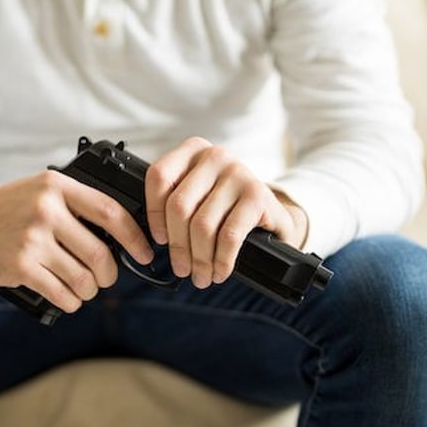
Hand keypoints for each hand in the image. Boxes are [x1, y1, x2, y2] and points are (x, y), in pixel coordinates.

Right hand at [0, 171, 153, 313]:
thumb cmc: (9, 210)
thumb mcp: (43, 193)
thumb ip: (77, 206)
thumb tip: (123, 237)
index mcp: (57, 186)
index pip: (111, 212)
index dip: (135, 238)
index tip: (144, 254)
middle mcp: (46, 209)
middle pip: (100, 253)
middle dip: (109, 274)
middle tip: (105, 278)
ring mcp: (32, 238)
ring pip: (83, 278)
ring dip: (89, 290)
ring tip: (83, 288)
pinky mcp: (20, 266)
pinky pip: (62, 293)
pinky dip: (70, 301)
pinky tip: (67, 297)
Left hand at [145, 137, 308, 288]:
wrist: (272, 214)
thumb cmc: (226, 208)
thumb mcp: (199, 196)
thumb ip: (175, 204)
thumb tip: (155, 237)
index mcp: (193, 150)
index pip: (159, 177)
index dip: (154, 214)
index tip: (159, 240)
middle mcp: (214, 155)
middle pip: (179, 206)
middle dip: (178, 246)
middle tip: (181, 269)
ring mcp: (238, 172)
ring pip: (203, 225)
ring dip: (200, 259)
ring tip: (201, 276)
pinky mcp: (257, 194)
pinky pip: (229, 235)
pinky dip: (222, 260)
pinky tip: (220, 271)